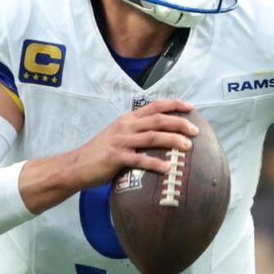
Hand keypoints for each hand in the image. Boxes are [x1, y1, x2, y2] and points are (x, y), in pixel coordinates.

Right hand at [69, 99, 197, 187]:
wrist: (77, 165)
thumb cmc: (101, 153)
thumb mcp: (119, 135)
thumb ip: (137, 131)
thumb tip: (161, 135)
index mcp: (128, 119)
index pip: (154, 106)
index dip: (174, 105)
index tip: (191, 107)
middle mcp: (126, 126)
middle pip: (158, 120)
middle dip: (179, 123)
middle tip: (196, 130)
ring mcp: (121, 141)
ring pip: (152, 137)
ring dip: (172, 140)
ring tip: (188, 146)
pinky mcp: (116, 157)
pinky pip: (139, 160)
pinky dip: (155, 163)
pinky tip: (167, 168)